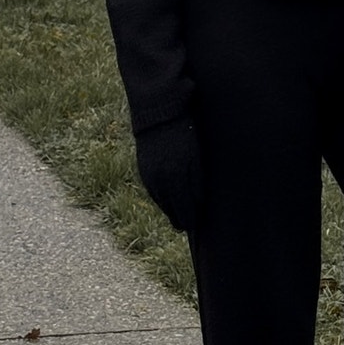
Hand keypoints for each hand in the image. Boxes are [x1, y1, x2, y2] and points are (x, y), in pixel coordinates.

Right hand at [134, 115, 203, 234]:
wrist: (158, 119)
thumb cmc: (183, 136)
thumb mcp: (196, 158)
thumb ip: (197, 183)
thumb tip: (199, 205)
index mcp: (175, 181)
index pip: (184, 213)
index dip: (192, 221)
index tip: (200, 226)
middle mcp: (159, 185)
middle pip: (172, 214)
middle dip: (182, 219)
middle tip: (193, 221)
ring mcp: (149, 180)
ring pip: (162, 206)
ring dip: (173, 210)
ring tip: (184, 212)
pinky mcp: (143, 174)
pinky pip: (155, 195)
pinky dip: (164, 200)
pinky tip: (172, 198)